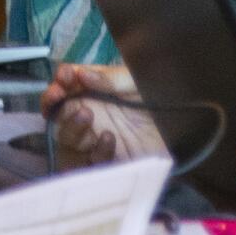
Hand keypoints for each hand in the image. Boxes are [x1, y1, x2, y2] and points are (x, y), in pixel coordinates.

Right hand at [43, 63, 166, 163]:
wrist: (182, 136)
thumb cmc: (159, 104)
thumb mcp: (137, 84)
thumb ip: (110, 78)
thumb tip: (81, 73)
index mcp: (95, 91)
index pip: (68, 84)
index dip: (61, 80)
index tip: (64, 78)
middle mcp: (89, 113)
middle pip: (57, 110)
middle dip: (52, 102)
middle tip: (57, 96)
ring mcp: (93, 139)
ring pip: (65, 137)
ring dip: (70, 126)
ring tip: (87, 115)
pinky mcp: (101, 162)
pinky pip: (86, 161)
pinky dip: (96, 150)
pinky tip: (110, 139)